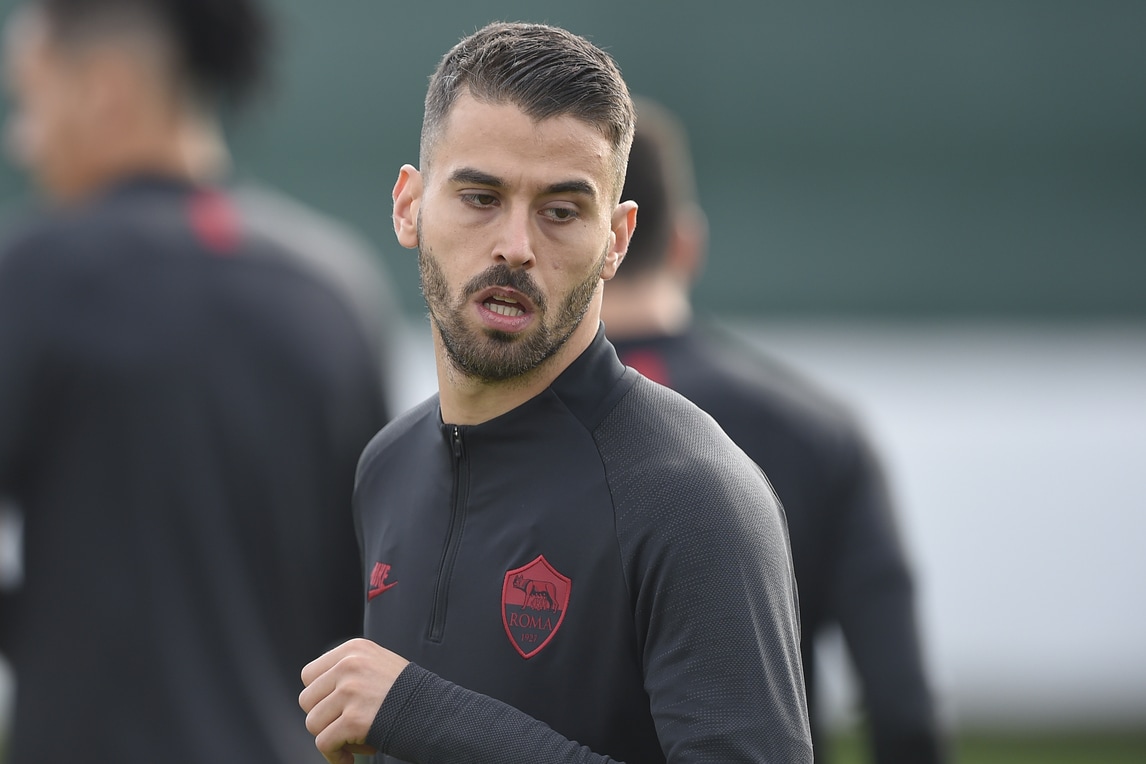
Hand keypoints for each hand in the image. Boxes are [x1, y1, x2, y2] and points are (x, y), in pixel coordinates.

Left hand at [300, 637, 410, 763]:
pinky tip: (349, 757)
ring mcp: (350, 692)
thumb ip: (350, 670)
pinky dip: (334, 755)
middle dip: (324, 718)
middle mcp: (349, 666)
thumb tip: (320, 692)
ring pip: (313, 723)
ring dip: (331, 737)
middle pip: (307, 700)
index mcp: (353, 649)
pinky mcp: (353, 719)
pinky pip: (324, 743)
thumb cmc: (408, 693)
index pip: (309, 675)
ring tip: (353, 740)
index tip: (334, 709)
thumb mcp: (378, 663)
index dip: (320, 696)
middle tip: (344, 726)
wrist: (436, 711)